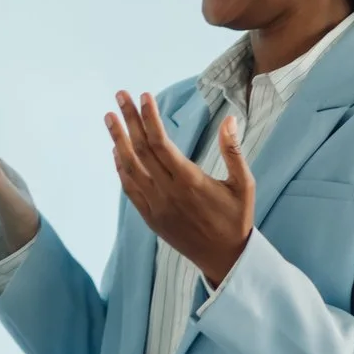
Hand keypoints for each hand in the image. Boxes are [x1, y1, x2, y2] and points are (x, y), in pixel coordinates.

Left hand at [107, 92, 256, 289]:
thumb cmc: (237, 218)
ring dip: (117, 140)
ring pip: (130, 168)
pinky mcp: (150, 217)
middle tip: (120, 95)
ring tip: (109, 117)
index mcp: (190, 181)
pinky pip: (129, 189)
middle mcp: (168, 192)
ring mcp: (156, 206)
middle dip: (129, 120)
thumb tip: (230, 119)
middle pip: (141, 150)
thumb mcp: (244, 184)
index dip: (149, 118)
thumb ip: (233, 151)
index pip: (161, 143)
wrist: (224, 258)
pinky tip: (116, 150)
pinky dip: (120, 167)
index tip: (144, 96)